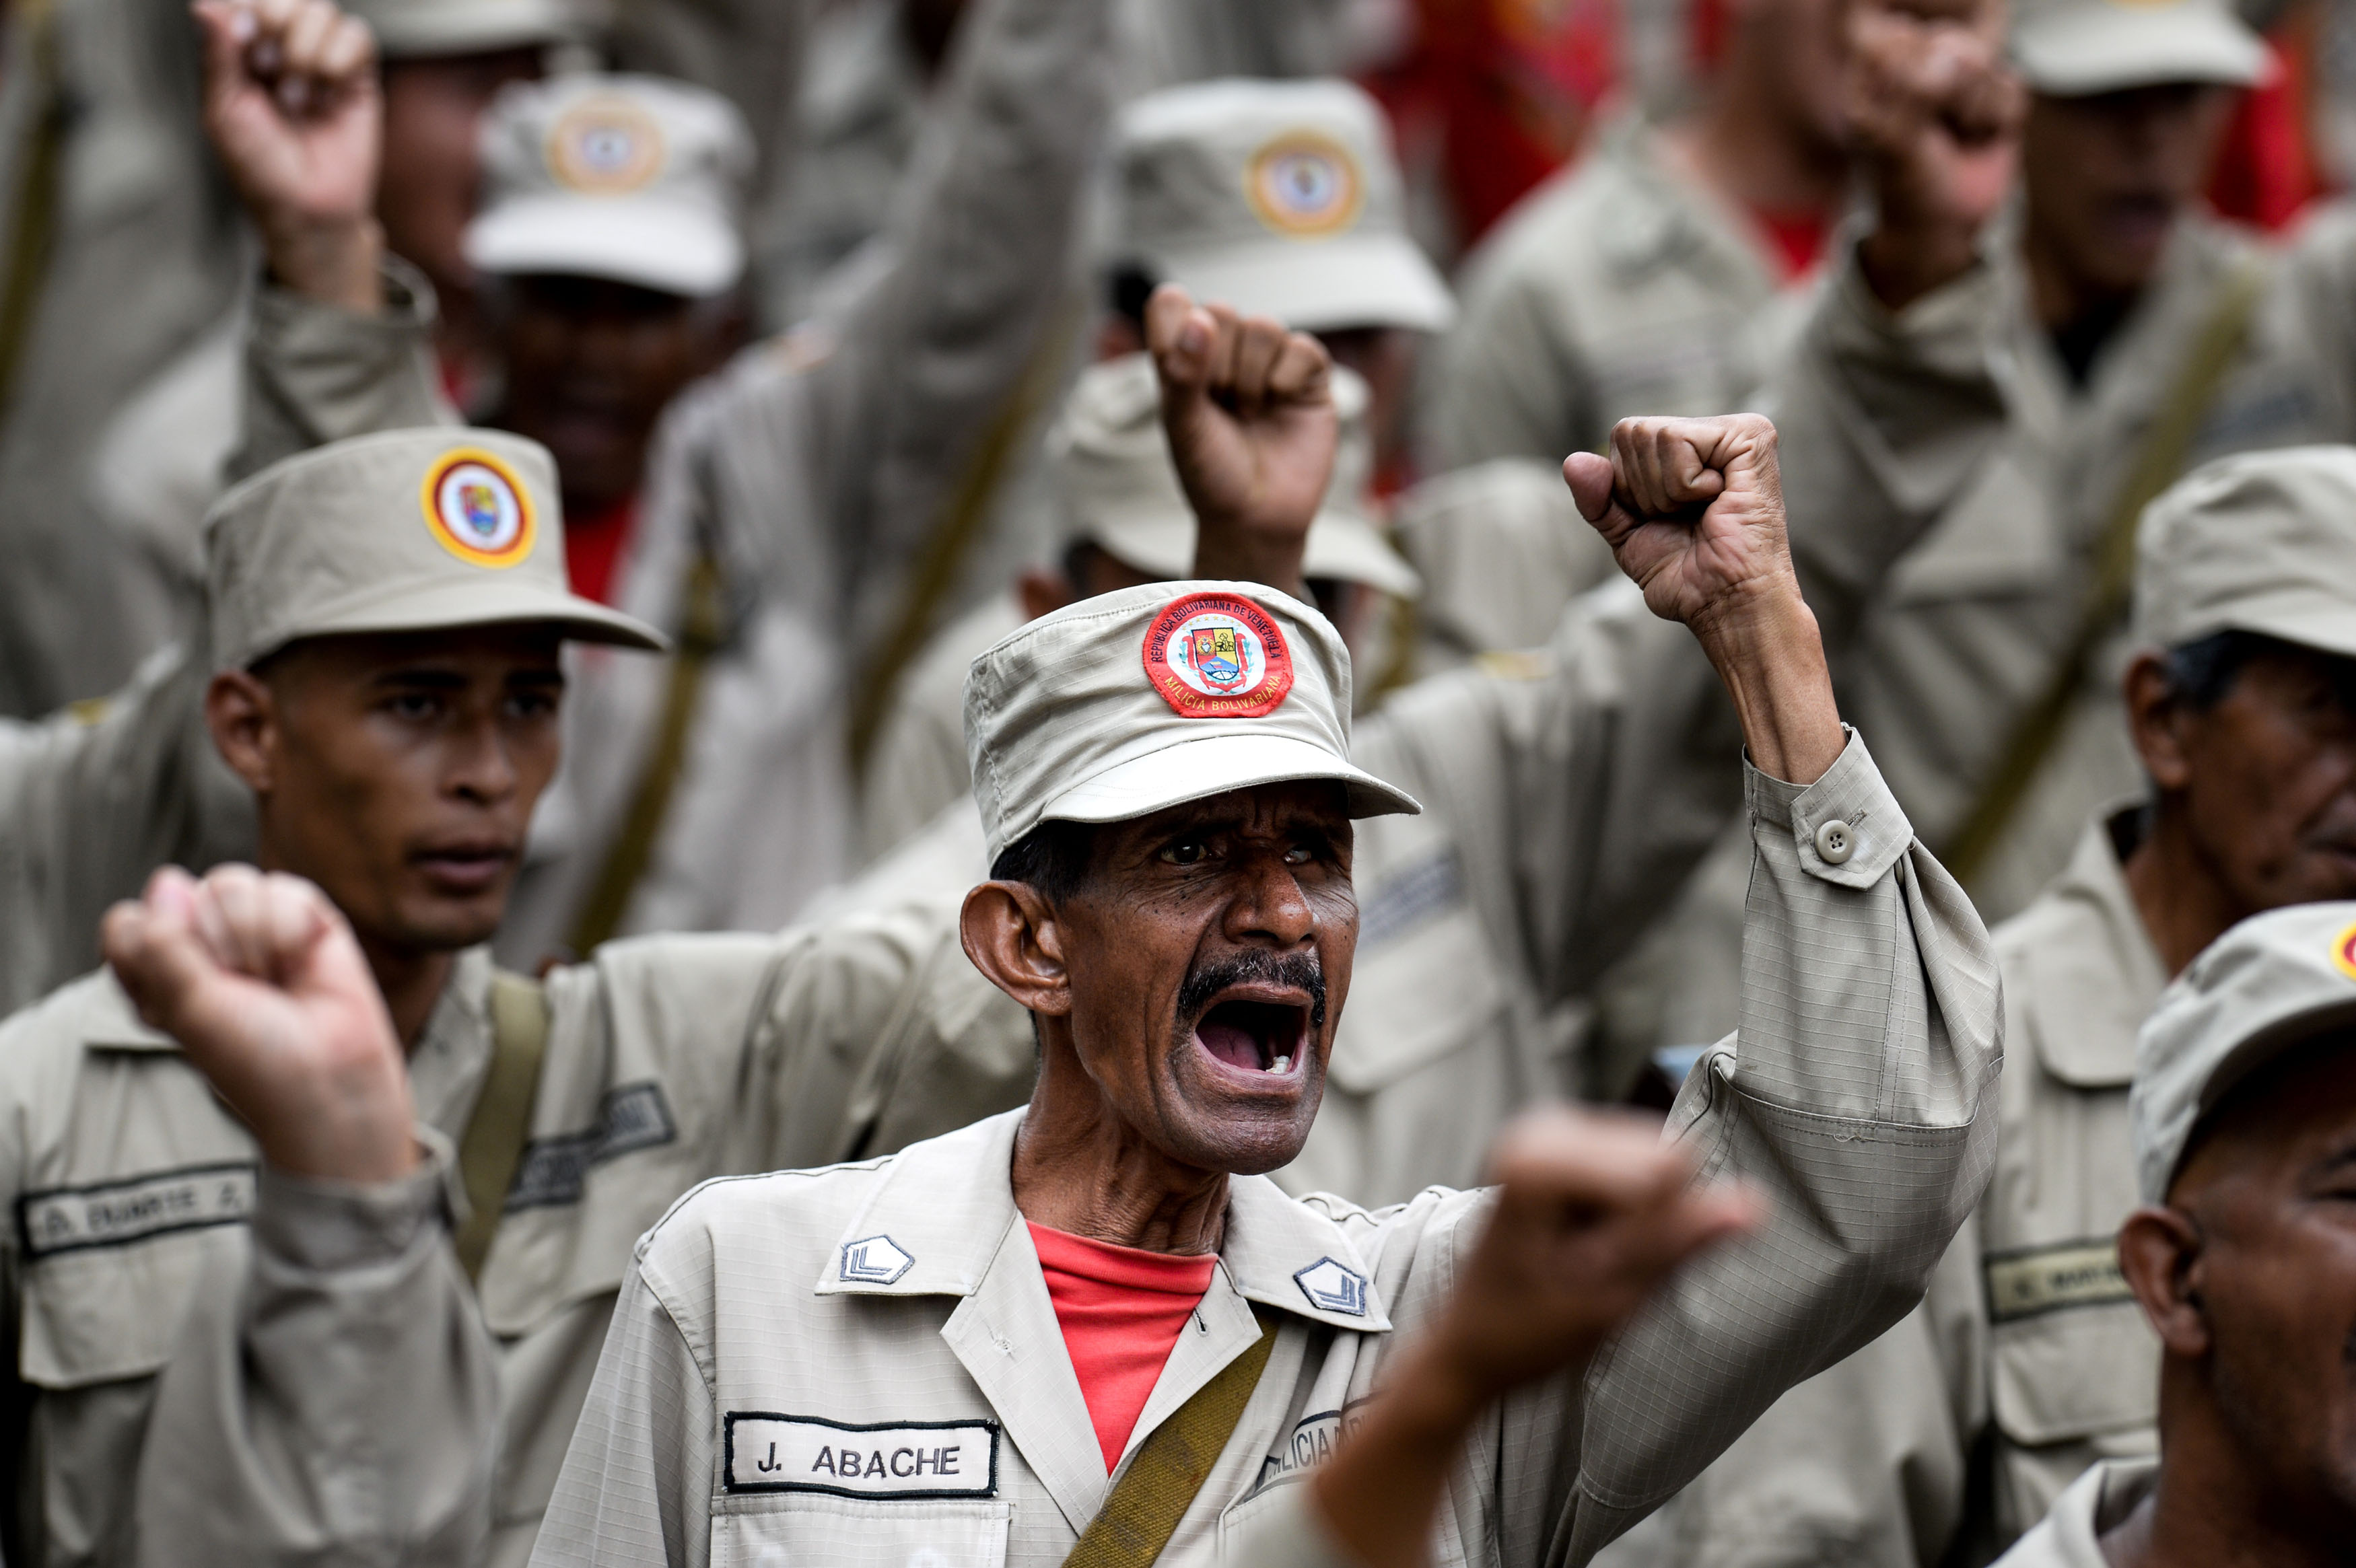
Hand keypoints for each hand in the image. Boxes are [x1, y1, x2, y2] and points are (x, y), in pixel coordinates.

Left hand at [103, 865, 418, 1183]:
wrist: (332, 1077)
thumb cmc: (255, 1058)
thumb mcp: (186, 1006)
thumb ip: (162, 941)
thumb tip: (169, 880)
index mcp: (158, 971)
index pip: (128, 922)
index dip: (155, 947)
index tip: (186, 994)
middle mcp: (203, 946)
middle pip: (181, 894)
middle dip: (214, 943)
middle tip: (241, 990)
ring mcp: (253, 929)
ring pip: (231, 883)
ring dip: (255, 938)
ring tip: (275, 978)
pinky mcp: (304, 918)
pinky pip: (284, 888)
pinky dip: (294, 927)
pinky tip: (304, 960)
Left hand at [193, 0, 384, 313]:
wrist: (309, 209)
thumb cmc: (261, 170)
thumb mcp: (223, 112)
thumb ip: (217, 56)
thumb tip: (206, 5)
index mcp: (244, 53)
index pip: (249, 3)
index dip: (251, 16)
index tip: (248, 56)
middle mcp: (284, 50)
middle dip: (279, 31)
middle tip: (272, 74)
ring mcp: (323, 62)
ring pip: (323, 11)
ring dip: (307, 53)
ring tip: (300, 96)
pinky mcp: (360, 78)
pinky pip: (357, 37)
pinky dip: (340, 60)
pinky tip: (329, 92)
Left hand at [1146, 284, 1335, 599]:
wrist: (1256, 520)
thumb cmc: (1211, 474)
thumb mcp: (1183, 427)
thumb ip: (1181, 371)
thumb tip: (1199, 317)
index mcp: (1184, 358)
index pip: (1171, 304)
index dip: (1174, 325)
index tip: (1177, 367)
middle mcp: (1225, 353)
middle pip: (1220, 311)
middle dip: (1216, 363)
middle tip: (1219, 406)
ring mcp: (1269, 362)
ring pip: (1263, 326)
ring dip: (1251, 375)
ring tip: (1249, 412)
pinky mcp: (1309, 376)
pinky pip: (1302, 346)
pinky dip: (1286, 376)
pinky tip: (1279, 403)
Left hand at [1432, 1106, 1758, 1396]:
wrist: (1467, 1348)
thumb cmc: (1525, 1334)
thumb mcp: (1610, 1302)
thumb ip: (1679, 1244)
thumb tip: (1754, 1206)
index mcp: (1540, 1160)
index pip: (1667, 1168)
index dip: (1657, 1233)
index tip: (1599, 1272)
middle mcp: (1540, 1128)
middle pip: (1662, 1157)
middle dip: (1647, 1220)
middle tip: (1591, 1267)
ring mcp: (1547, 1130)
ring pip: (1655, 1163)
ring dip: (1636, 1219)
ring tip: (1582, 1257)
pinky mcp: (1558, 1143)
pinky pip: (1635, 1167)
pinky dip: (1622, 1210)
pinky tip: (1580, 1242)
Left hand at [1565, 415, 1844, 782]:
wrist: (1736, 619)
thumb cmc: (1693, 590)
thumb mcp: (1633, 546)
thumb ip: (1603, 504)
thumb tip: (1575, 461)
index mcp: (1691, 459)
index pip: (1621, 443)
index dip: (1624, 493)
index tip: (1667, 529)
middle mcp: (1719, 438)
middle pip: (1628, 434)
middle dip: (1637, 493)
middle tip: (1685, 528)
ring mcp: (1740, 436)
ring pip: (1645, 438)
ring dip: (1659, 495)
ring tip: (1703, 520)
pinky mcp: (1755, 441)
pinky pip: (1676, 443)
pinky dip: (1680, 487)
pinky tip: (1715, 506)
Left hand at [1848, 0, 2023, 308]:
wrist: (1941, 224)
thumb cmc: (1904, 184)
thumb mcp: (1895, 143)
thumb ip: (1912, 94)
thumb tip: (1948, 52)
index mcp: (1875, 68)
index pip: (1896, 38)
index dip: (1912, 78)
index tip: (1908, 118)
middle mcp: (1917, 60)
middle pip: (1947, 43)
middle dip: (1947, 97)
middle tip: (1936, 134)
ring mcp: (1960, 71)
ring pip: (1984, 63)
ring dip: (1973, 112)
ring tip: (1957, 139)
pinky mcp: (1997, 87)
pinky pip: (2012, 86)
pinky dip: (1998, 121)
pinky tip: (1979, 138)